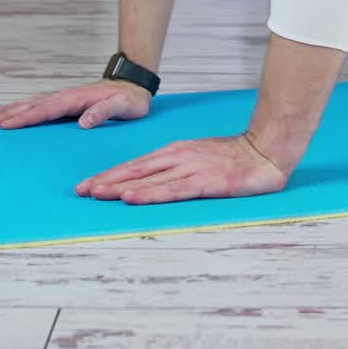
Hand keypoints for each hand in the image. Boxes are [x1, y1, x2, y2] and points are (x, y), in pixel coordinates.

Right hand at [0, 79, 150, 129]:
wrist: (133, 86)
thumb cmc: (130, 99)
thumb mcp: (123, 106)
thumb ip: (104, 112)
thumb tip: (84, 121)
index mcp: (77, 99)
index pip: (47, 109)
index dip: (26, 117)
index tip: (8, 124)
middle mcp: (67, 96)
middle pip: (34, 105)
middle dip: (11, 114)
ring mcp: (65, 98)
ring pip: (33, 103)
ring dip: (13, 110)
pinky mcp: (66, 102)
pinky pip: (40, 104)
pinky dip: (23, 107)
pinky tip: (14, 112)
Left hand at [76, 133, 287, 204]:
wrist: (266, 151)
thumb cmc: (234, 158)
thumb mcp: (200, 157)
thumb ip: (178, 167)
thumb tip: (153, 180)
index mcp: (176, 151)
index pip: (137, 164)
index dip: (111, 175)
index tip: (88, 185)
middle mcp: (178, 157)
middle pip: (135, 171)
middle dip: (106, 181)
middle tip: (81, 192)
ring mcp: (190, 169)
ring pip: (147, 180)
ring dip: (119, 187)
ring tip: (96, 194)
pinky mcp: (204, 183)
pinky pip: (171, 190)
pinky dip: (148, 193)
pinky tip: (131, 197)